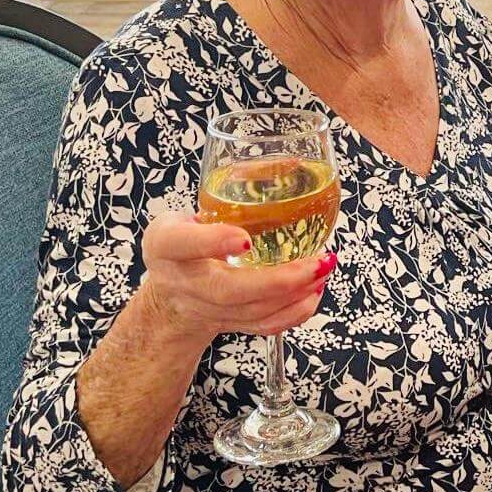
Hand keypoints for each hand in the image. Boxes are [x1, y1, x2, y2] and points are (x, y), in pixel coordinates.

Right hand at [140, 211, 335, 347]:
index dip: (213, 242)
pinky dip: (294, 313)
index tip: (245, 239)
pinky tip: (315, 291)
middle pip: (229, 290)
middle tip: (318, 262)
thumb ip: (224, 195)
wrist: (169, 296)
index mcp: (167, 245)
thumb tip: (290, 165)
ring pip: (253, 311)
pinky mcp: (229, 323)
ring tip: (324, 269)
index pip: (181, 244)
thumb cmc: (182, 244)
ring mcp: (206, 309)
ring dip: (296, 294)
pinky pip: (264, 327)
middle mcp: (185, 282)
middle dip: (279, 280)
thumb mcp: (186, 213)